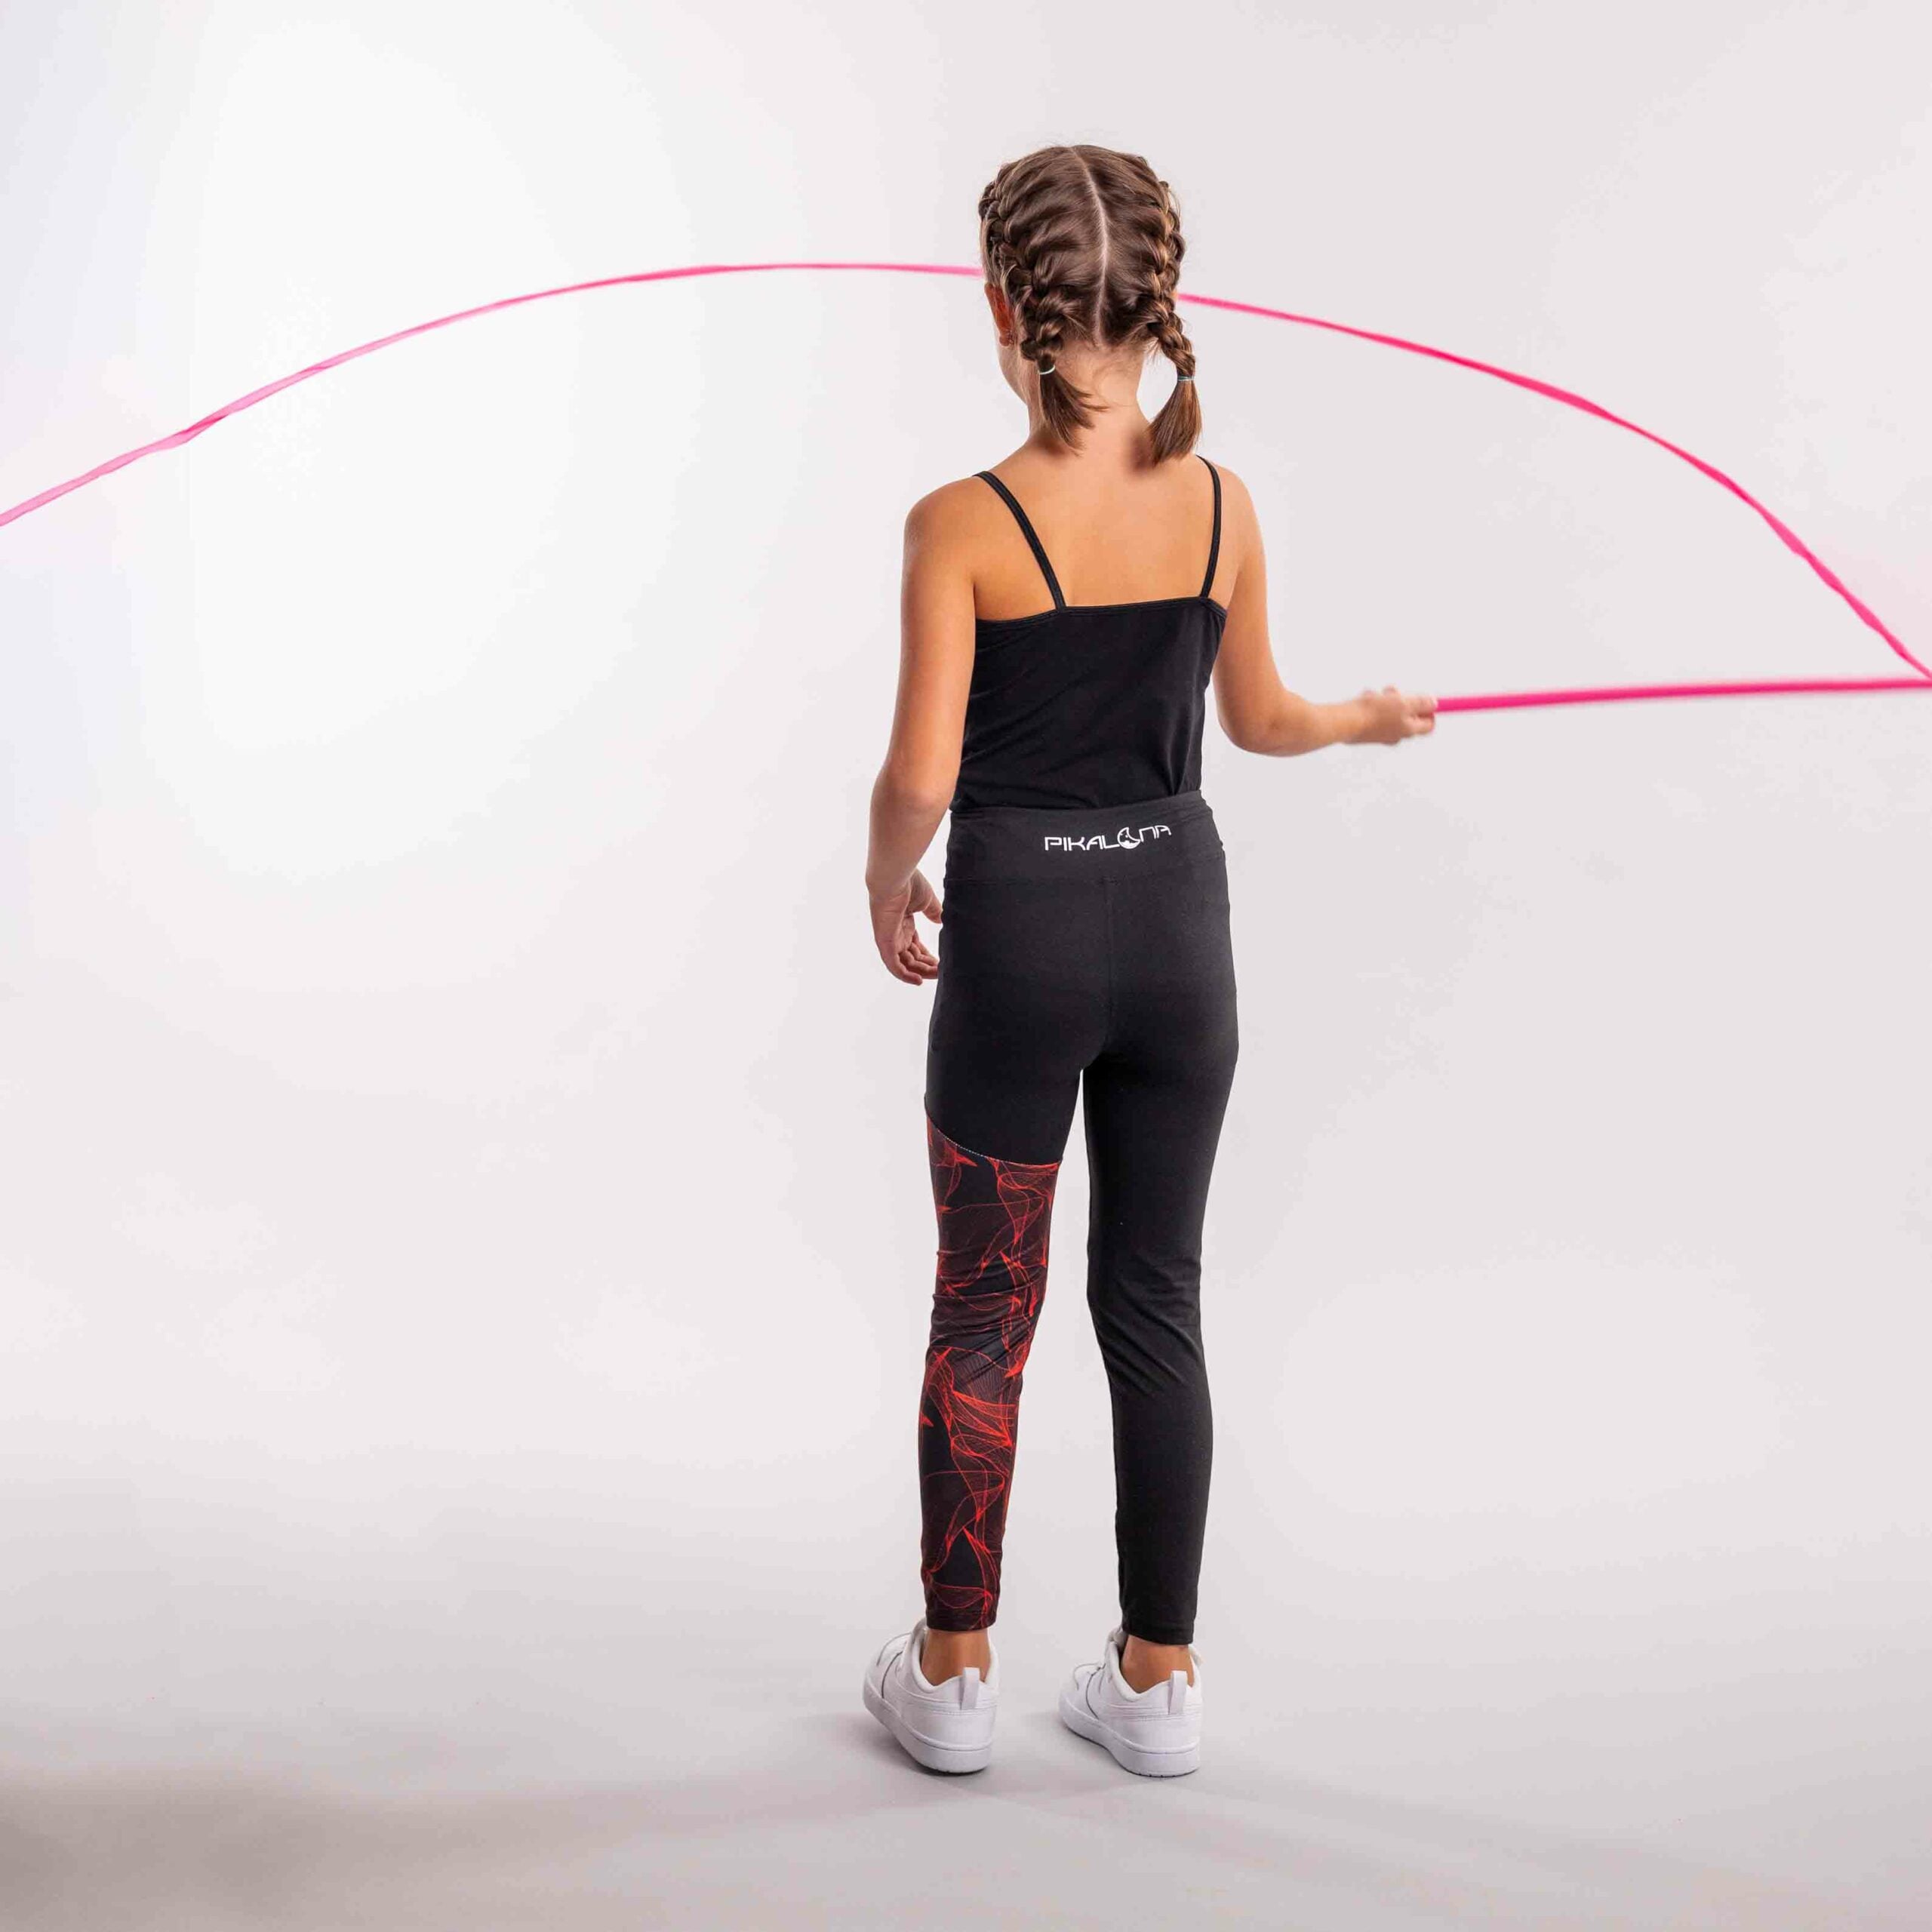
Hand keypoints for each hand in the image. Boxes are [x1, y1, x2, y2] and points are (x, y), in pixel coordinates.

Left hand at [869, 868, 942, 984]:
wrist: (895, 877)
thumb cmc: (909, 883)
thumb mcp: (927, 901)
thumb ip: (934, 912)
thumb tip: (940, 921)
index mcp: (904, 923)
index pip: (915, 946)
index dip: (927, 956)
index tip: (941, 962)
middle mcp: (895, 933)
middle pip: (911, 957)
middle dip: (926, 966)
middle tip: (942, 972)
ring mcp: (889, 938)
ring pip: (904, 964)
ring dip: (920, 972)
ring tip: (937, 975)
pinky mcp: (885, 942)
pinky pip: (893, 965)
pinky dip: (905, 975)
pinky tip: (919, 981)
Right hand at [1353, 685, 1436, 744]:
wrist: (1345, 722)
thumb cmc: (1374, 713)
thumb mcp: (1403, 702)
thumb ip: (1421, 703)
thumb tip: (1434, 703)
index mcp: (1408, 730)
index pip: (1428, 724)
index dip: (1429, 710)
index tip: (1423, 698)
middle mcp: (1397, 735)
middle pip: (1409, 716)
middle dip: (1403, 700)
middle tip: (1394, 691)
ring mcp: (1382, 734)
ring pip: (1391, 712)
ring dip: (1386, 700)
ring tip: (1375, 694)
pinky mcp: (1368, 731)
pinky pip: (1376, 715)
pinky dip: (1373, 705)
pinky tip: (1365, 699)